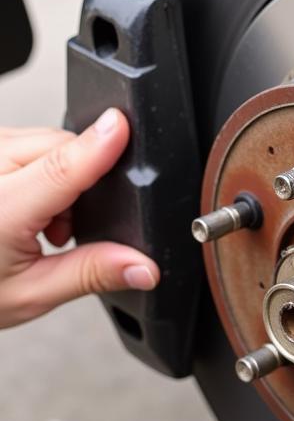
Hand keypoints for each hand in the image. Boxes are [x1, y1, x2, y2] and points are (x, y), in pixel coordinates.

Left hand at [0, 109, 159, 327]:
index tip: (123, 126)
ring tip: (37, 222)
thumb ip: (93, 273)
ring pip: (44, 140)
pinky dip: (36, 167)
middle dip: (82, 180)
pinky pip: (22, 142)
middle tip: (61, 231)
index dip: (96, 146)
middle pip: (60, 147)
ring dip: (60, 173)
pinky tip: (21, 203)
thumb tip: (145, 267)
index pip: (59, 167)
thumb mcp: (31, 295)